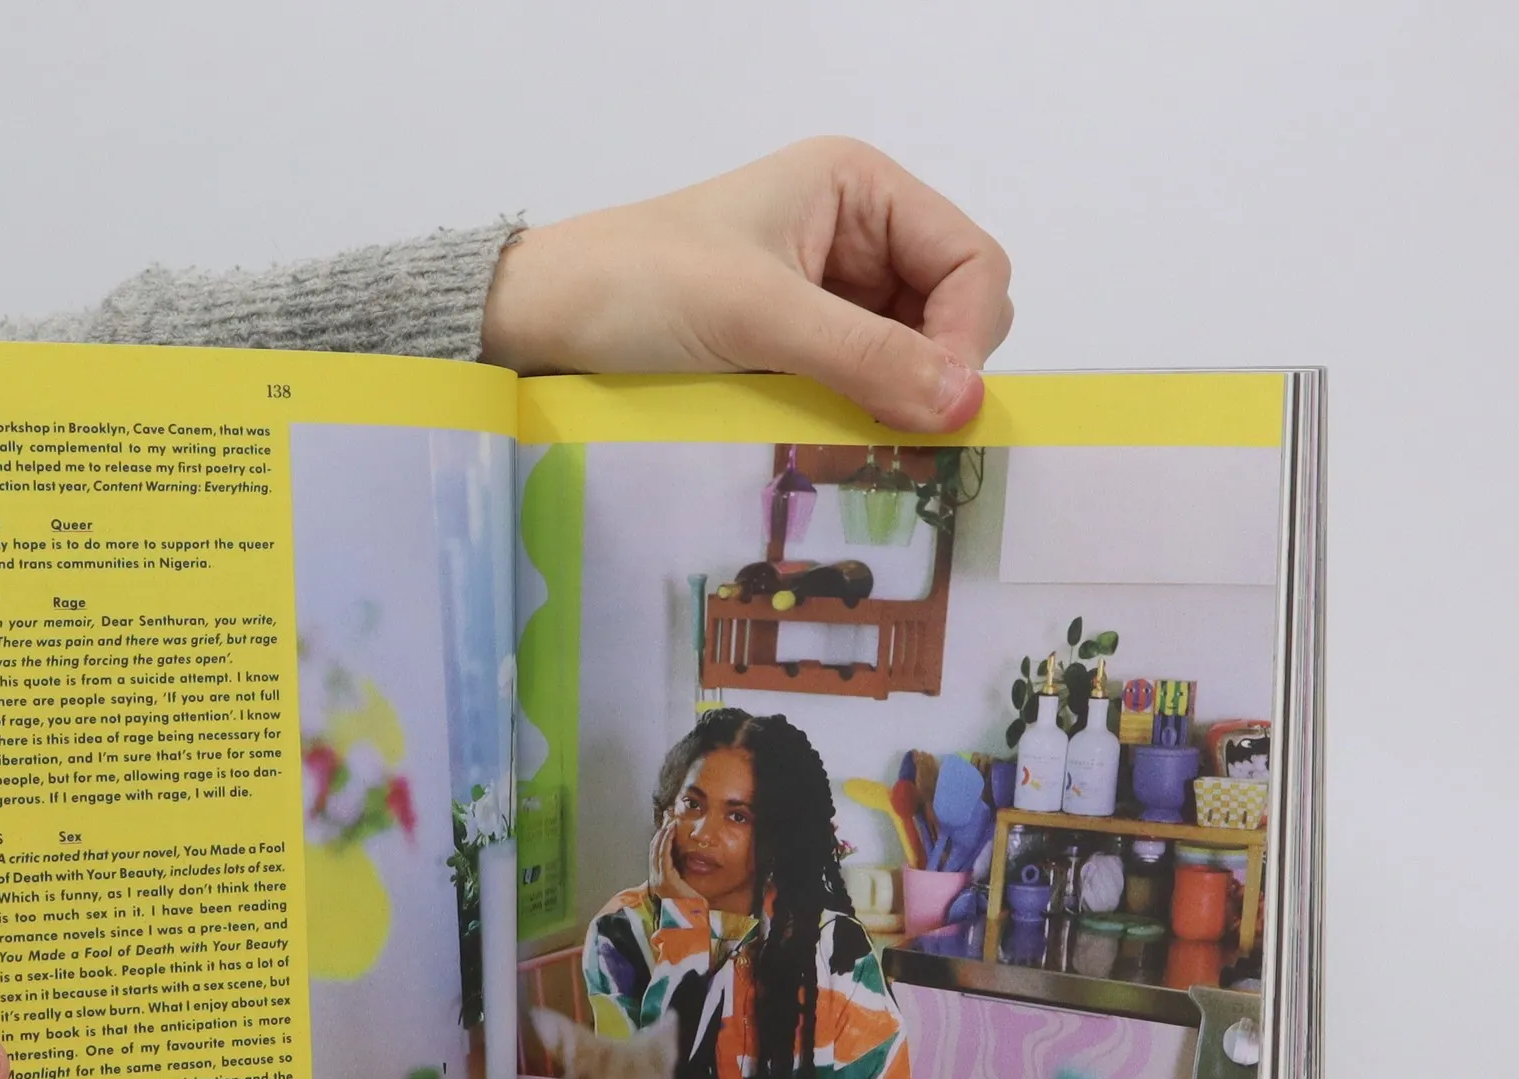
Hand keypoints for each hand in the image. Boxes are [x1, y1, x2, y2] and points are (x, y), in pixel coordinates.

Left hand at [482, 137, 1011, 433]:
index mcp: (861, 190)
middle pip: (953, 316)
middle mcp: (859, 238)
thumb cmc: (639, 287)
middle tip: (897, 432)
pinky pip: (863, 392)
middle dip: (936, 374)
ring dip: (898, 405)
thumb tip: (964, 403)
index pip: (972, 262)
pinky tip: (838, 448)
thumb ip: (864, 354)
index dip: (967, 336)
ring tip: (863, 448)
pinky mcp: (801, 354)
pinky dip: (862, 422)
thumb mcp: (757, 314)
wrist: (546, 321)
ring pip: (912, 363)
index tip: (936, 402)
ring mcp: (831, 299)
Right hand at [649, 814, 705, 904]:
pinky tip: (671, 833)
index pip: (655, 857)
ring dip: (663, 836)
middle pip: (653, 852)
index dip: (659, 842)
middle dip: (659, 836)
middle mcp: (655, 880)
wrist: (693, 921)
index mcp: (658, 882)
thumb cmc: (692, 906)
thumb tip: (683, 864)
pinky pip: (664, 855)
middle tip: (668, 823)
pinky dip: (666, 842)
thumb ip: (680, 877)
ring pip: (657, 851)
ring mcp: (659, 880)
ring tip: (670, 825)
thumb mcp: (684, 888)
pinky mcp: (666, 879)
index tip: (666, 830)